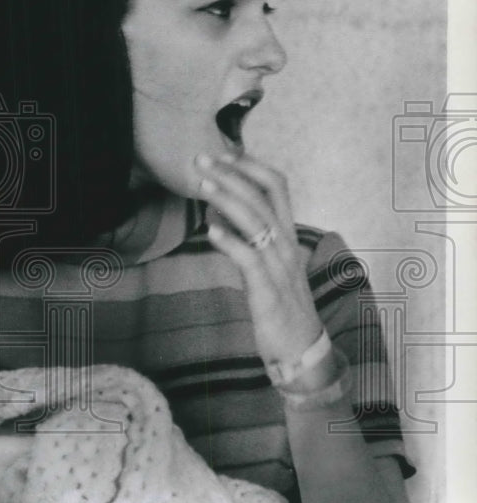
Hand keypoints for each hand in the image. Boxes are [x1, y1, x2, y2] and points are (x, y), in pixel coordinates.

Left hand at [194, 152, 322, 364]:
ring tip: (202, 184)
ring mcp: (279, 267)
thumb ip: (245, 239)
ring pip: (256, 223)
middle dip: (232, 174)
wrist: (301, 350)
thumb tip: (217, 215)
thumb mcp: (262, 265)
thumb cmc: (278, 305)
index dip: (252, 166)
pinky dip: (231, 242)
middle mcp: (286, 245)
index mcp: (286, 236)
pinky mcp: (269, 291)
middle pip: (263, 197)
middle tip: (201, 158)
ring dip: (227, 199)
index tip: (225, 152)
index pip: (277, 187)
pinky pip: (250, 261)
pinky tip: (210, 230)